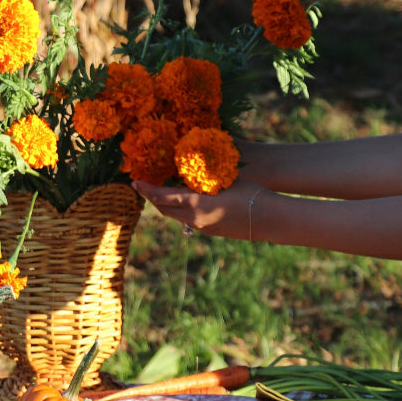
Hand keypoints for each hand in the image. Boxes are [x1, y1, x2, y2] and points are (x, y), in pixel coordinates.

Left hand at [131, 179, 263, 240]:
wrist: (267, 218)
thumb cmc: (249, 193)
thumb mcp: (223, 179)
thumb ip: (203, 177)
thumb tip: (188, 168)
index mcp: (195, 204)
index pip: (162, 196)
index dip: (146, 189)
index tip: (134, 182)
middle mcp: (194, 219)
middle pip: (164, 209)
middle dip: (152, 197)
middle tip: (143, 185)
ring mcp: (202, 228)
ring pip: (175, 216)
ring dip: (166, 204)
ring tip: (161, 191)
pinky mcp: (210, 232)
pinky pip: (188, 220)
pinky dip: (179, 210)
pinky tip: (184, 201)